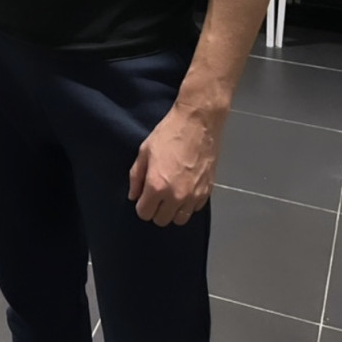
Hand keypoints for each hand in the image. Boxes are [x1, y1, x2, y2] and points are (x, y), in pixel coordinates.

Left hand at [128, 102, 225, 227]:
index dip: (142, 205)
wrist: (198, 122)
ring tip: (172, 194)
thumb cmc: (168, 133)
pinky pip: (195, 209)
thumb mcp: (145, 151)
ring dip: (173, 210)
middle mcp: (175, 196)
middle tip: (157, 194)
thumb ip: (136, 176)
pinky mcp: (207, 191)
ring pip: (180, 219)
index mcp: (157, 186)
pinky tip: (186, 188)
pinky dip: (189, 204)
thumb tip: (133, 196)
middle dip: (156, 209)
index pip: (144, 213)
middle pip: (161, 220)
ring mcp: (193, 196)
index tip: (144, 195)